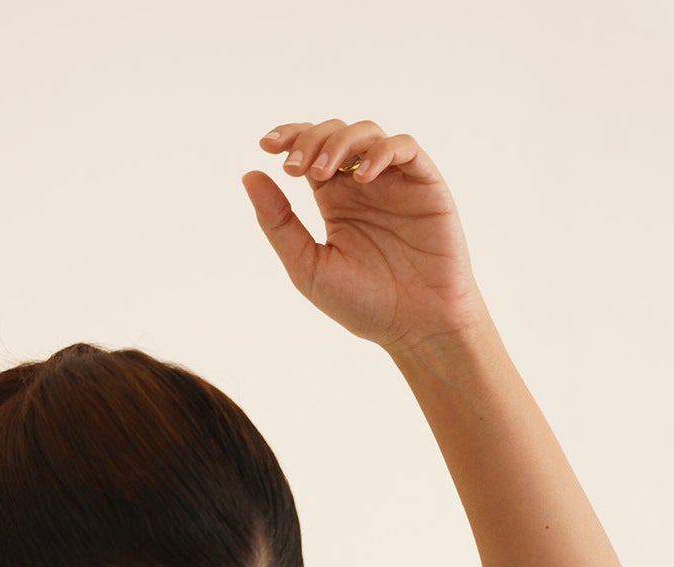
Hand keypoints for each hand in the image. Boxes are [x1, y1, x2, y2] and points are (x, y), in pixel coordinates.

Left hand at [241, 119, 490, 356]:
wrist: (416, 326)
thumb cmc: (363, 304)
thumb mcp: (308, 266)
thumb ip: (279, 223)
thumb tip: (249, 175)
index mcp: (334, 200)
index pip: (309, 151)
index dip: (289, 137)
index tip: (264, 146)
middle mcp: (363, 184)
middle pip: (333, 134)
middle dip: (308, 140)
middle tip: (293, 169)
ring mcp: (394, 181)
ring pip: (366, 132)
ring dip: (339, 143)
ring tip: (320, 173)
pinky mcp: (425, 183)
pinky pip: (405, 147)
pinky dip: (380, 151)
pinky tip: (362, 176)